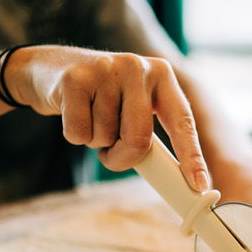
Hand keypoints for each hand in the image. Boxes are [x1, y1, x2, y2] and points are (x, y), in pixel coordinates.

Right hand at [7, 45, 209, 191]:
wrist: (51, 68)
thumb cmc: (103, 98)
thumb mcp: (133, 104)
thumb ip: (150, 131)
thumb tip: (171, 179)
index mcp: (161, 75)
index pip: (182, 121)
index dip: (192, 155)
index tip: (200, 184)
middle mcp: (137, 67)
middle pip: (139, 139)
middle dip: (123, 158)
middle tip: (110, 152)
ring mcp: (105, 69)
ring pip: (105, 138)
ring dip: (95, 141)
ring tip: (90, 115)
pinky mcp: (75, 80)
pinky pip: (78, 133)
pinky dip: (75, 136)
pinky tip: (73, 112)